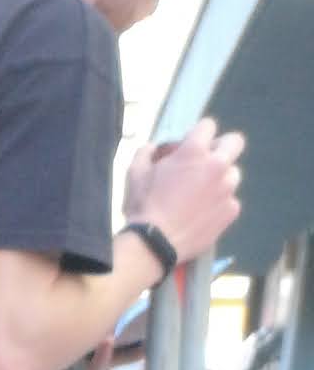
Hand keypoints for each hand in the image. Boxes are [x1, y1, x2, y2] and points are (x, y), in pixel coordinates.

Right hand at [127, 120, 244, 269]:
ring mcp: (228, 188)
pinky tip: (202, 215)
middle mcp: (217, 165)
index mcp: (194, 151)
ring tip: (201, 195)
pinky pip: (230, 201)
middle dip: (222, 147)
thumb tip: (154, 148)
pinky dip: (218, 205)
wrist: (153, 244)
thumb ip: (147, 152)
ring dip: (220, 179)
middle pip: (235, 141)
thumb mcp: (134, 173)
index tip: (189, 146)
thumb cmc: (142, 206)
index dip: (197, 134)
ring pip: (232, 173)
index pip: (208, 125)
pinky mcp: (231, 210)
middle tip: (206, 162)